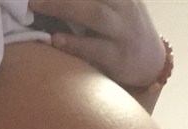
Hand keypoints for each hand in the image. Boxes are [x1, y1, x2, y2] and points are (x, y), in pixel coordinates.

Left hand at [28, 0, 165, 87]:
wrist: (153, 62)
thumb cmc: (122, 28)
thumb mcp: (114, 3)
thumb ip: (88, 0)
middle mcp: (123, 5)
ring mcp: (123, 30)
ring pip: (94, 13)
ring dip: (62, 6)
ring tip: (34, 5)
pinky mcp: (120, 57)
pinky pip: (96, 49)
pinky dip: (75, 44)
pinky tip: (55, 40)